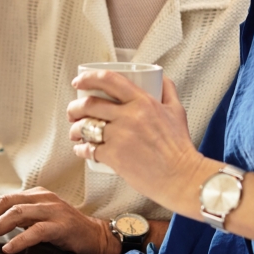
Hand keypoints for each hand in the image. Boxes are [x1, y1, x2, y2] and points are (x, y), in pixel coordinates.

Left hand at [0, 187, 120, 253]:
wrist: (96, 237)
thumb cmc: (65, 230)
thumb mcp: (37, 219)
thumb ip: (15, 213)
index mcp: (36, 195)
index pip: (3, 200)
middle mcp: (43, 198)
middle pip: (7, 204)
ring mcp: (54, 210)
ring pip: (18, 214)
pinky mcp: (62, 225)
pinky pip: (37, 231)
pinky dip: (20, 240)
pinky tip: (9, 249)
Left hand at [68, 72, 204, 209]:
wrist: (181, 177)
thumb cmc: (179, 147)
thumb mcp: (177, 111)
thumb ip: (168, 90)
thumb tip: (160, 76)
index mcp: (143, 102)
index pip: (109, 80)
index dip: (88, 78)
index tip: (79, 81)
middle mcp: (129, 116)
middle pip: (90, 104)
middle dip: (74, 107)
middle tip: (73, 111)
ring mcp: (120, 137)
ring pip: (85, 126)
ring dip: (74, 129)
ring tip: (74, 133)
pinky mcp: (114, 157)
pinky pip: (89, 149)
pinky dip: (82, 150)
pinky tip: (82, 150)